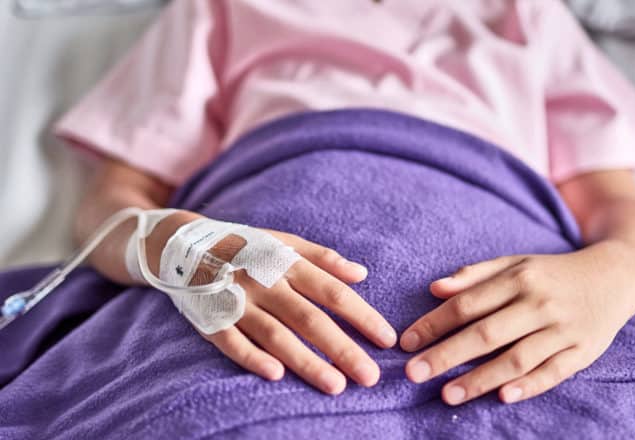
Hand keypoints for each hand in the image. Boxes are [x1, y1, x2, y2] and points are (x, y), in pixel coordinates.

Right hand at [147, 213, 397, 394]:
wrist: (184, 245)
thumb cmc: (246, 246)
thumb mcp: (285, 242)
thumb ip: (324, 258)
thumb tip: (362, 273)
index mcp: (287, 263)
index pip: (333, 293)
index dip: (362, 316)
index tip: (387, 339)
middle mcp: (266, 283)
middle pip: (310, 319)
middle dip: (343, 349)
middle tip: (370, 377)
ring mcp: (238, 302)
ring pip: (277, 336)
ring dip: (307, 362)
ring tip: (336, 386)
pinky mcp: (212, 319)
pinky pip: (233, 342)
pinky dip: (252, 358)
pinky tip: (276, 376)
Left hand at [400, 243, 634, 404]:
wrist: (614, 276)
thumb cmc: (551, 273)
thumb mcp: (515, 263)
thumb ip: (474, 275)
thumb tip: (434, 288)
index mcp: (519, 278)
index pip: (467, 304)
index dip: (434, 324)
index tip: (406, 342)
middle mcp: (539, 303)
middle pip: (486, 333)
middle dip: (446, 355)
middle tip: (413, 373)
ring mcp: (563, 329)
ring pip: (517, 357)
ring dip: (480, 378)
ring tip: (446, 394)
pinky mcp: (583, 351)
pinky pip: (553, 372)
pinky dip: (529, 386)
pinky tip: (502, 396)